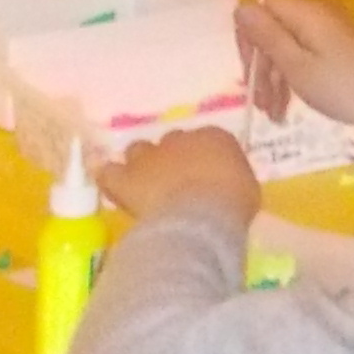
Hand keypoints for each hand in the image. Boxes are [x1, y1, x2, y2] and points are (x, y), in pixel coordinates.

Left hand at [101, 127, 258, 231]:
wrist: (202, 215)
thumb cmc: (233, 204)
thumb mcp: (245, 189)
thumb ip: (231, 180)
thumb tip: (225, 186)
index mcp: (214, 137)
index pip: (206, 140)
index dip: (202, 158)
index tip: (206, 176)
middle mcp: (179, 139)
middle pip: (172, 141)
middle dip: (172, 158)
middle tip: (177, 182)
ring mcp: (149, 156)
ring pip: (138, 150)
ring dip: (141, 164)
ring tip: (143, 183)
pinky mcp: (125, 178)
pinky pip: (108, 172)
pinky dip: (108, 177)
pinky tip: (111, 184)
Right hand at [235, 0, 353, 142]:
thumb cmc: (341, 87)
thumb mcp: (296, 66)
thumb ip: (266, 35)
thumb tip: (241, 6)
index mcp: (306, 10)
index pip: (260, 5)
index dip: (247, 37)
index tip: (249, 72)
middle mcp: (316, 11)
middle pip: (271, 27)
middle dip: (261, 66)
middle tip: (261, 104)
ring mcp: (328, 27)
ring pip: (285, 44)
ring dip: (274, 78)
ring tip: (274, 114)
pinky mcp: (336, 44)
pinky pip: (303, 52)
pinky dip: (291, 76)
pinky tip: (285, 106)